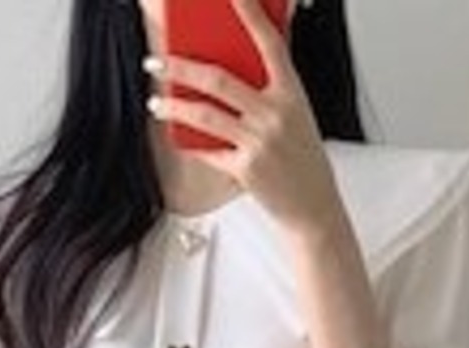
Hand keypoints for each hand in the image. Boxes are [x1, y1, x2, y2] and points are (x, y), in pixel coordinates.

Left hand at [143, 0, 340, 235]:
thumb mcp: (298, 114)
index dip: (251, 14)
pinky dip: (190, 142)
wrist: (313, 207)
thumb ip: (275, 84)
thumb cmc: (302, 158)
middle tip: (156, 61)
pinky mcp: (246, 169)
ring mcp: (260, 142)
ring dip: (174, 106)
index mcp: (292, 92)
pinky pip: (209, 150)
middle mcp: (276, 113)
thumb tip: (250, 52)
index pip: (270, 43)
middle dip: (180, 68)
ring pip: (206, 114)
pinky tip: (176, 134)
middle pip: (219, 80)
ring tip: (156, 102)